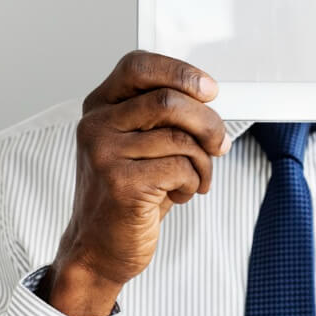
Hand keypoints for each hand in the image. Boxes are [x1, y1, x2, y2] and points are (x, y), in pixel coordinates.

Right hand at [46, 50, 231, 315]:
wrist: (97, 249)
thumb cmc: (125, 197)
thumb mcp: (138, 147)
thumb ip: (161, 118)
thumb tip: (208, 102)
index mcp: (99, 108)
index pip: (138, 66)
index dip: (180, 72)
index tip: (209, 89)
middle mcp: (96, 126)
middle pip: (168, 100)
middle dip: (207, 122)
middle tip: (219, 143)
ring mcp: (104, 154)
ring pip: (181, 138)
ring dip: (203, 162)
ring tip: (195, 179)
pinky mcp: (121, 183)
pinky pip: (181, 168)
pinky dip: (193, 183)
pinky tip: (180, 194)